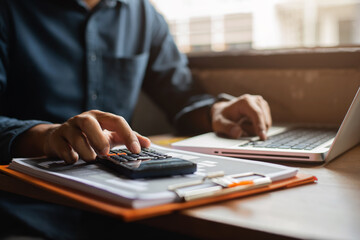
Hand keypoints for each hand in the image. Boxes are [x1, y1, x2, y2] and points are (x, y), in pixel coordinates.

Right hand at [12, 110, 150, 163]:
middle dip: (98, 139)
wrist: (60, 137)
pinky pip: (62, 147)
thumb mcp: (110, 134)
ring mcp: (68, 128)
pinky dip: (70, 156)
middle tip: (105, 152)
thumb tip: (147, 144)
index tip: (137, 150)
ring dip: (85, 151)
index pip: (117, 121)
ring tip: (91, 158)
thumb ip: (128, 138)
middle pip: (90, 124)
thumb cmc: (91, 136)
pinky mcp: (56, 138)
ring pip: (75, 137)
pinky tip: (74, 159)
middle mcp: (83, 119)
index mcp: (100, 117)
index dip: (128, 135)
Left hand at [211, 94, 271, 139]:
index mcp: (245, 101)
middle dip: (253, 130)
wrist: (224, 112)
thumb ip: (227, 128)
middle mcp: (256, 100)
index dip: (260, 125)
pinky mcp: (265, 110)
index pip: (256, 114)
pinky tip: (248, 125)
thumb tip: (238, 132)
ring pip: (266, 125)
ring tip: (242, 125)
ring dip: (254, 130)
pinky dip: (257, 129)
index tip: (262, 137)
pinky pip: (266, 125)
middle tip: (240, 127)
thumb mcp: (218, 123)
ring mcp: (262, 105)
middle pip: (263, 121)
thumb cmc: (222, 117)